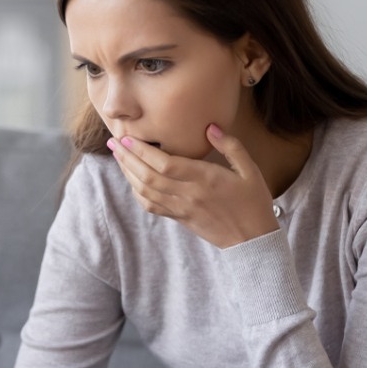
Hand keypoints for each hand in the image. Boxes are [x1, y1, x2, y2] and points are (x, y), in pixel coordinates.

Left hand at [107, 124, 278, 248]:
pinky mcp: (179, 218)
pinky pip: (151, 205)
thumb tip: (210, 127)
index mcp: (204, 180)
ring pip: (145, 191)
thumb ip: (230, 146)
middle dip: (127, 158)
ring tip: (118, 157)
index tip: (128, 137)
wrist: (252, 241)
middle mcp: (188, 194)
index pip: (165, 164)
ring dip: (128, 173)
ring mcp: (181, 208)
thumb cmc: (253, 202)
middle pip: (148, 176)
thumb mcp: (249, 170)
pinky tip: (132, 179)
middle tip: (113, 142)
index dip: (142, 151)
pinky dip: (137, 192)